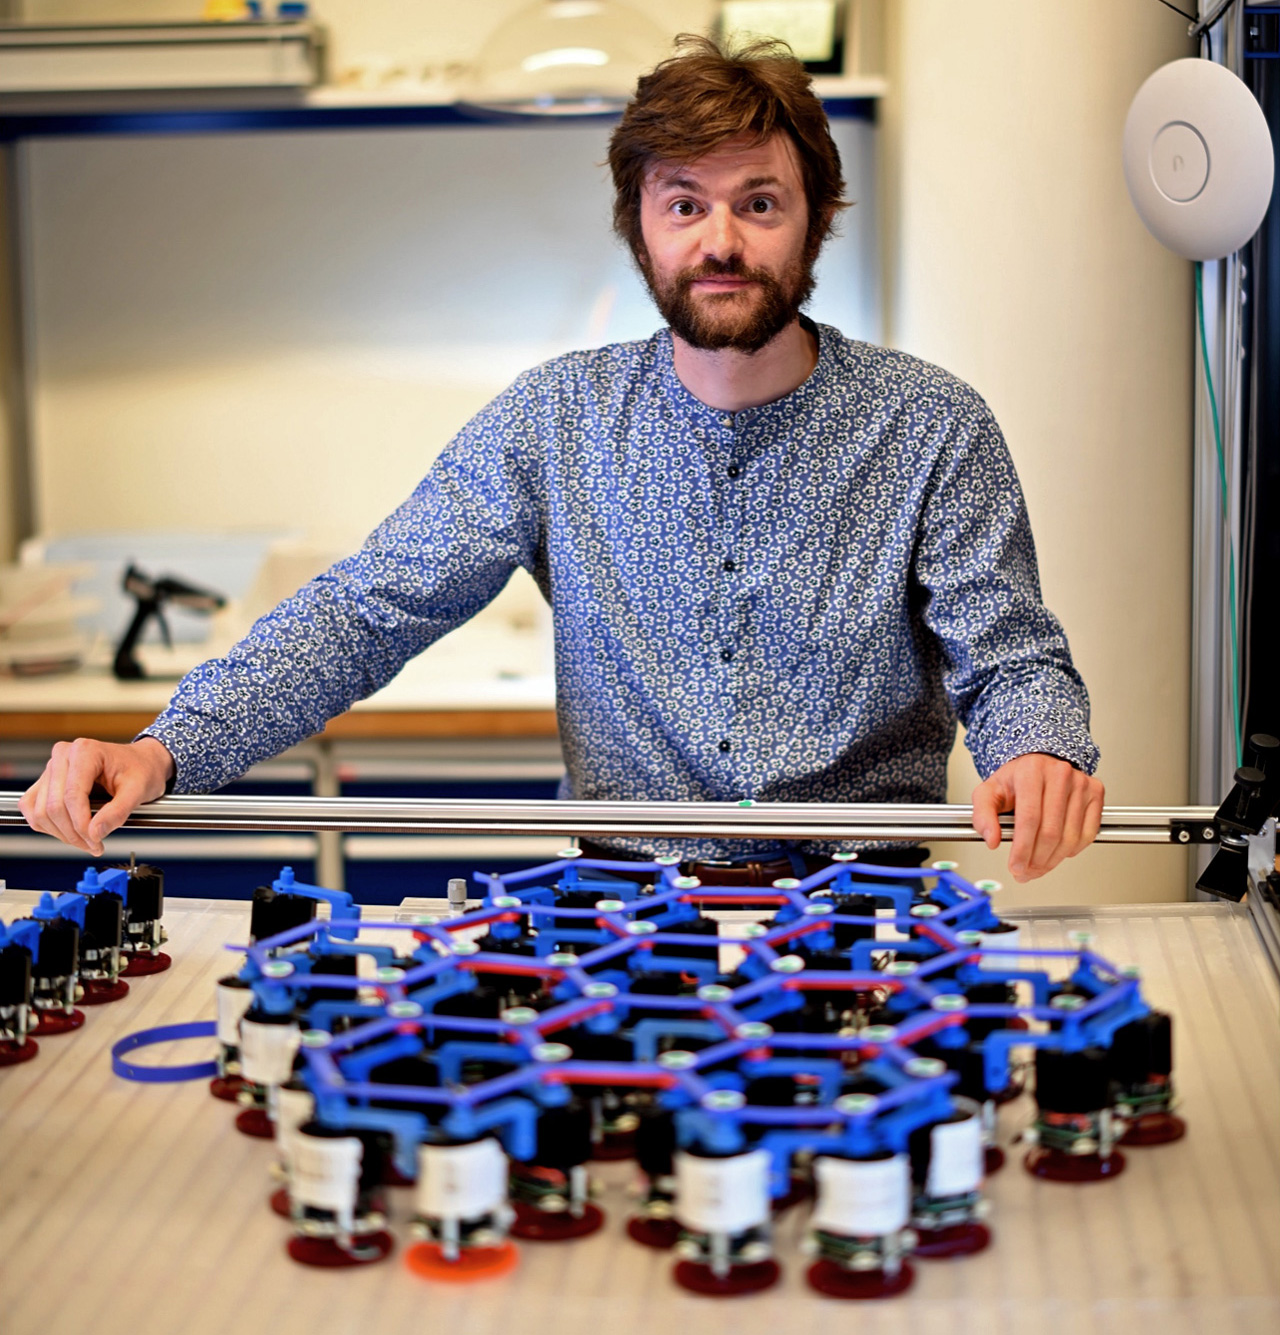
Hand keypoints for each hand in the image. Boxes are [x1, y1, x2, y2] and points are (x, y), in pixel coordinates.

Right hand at [19, 737, 174, 856]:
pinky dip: (48, 826)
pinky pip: (32, 808)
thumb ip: (118, 812)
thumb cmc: (141, 770)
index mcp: (85, 751)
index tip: (97, 842)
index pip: (72, 796)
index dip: (81, 824)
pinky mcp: (45, 781)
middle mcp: (63, 756)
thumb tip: (95, 834)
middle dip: (73, 833)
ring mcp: (51, 768)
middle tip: (94, 846)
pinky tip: (70, 832)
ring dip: (60, 833)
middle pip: (53, 807)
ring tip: (86, 841)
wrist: (141, 762)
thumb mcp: (139, 790)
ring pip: (40, 811)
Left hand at [971, 753, 1103, 882]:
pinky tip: (1057, 852)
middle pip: (1051, 831)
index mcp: (1031, 771)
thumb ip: (982, 814)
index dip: (1023, 849)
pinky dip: (1072, 850)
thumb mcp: (989, 791)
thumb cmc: (1016, 779)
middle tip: (1025, 872)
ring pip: (1070, 837)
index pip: (1029, 818)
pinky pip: (1087, 833)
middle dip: (1037, 860)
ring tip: (1038, 866)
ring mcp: (1081, 783)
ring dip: (1053, 860)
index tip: (1016, 866)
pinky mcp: (1095, 792)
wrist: (1040, 762)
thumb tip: (991, 839)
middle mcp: (1059, 774)